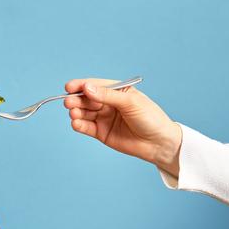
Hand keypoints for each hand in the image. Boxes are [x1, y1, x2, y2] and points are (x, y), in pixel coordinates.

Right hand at [64, 78, 182, 176]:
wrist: (159, 143)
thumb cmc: (150, 118)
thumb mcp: (130, 102)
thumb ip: (107, 95)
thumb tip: (87, 88)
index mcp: (117, 91)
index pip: (95, 85)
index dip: (81, 85)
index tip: (69, 87)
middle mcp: (108, 103)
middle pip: (86, 99)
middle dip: (76, 100)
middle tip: (69, 102)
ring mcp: (103, 118)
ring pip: (84, 112)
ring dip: (76, 112)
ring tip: (74, 114)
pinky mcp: (101, 133)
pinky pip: (86, 127)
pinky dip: (79, 124)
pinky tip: (76, 123)